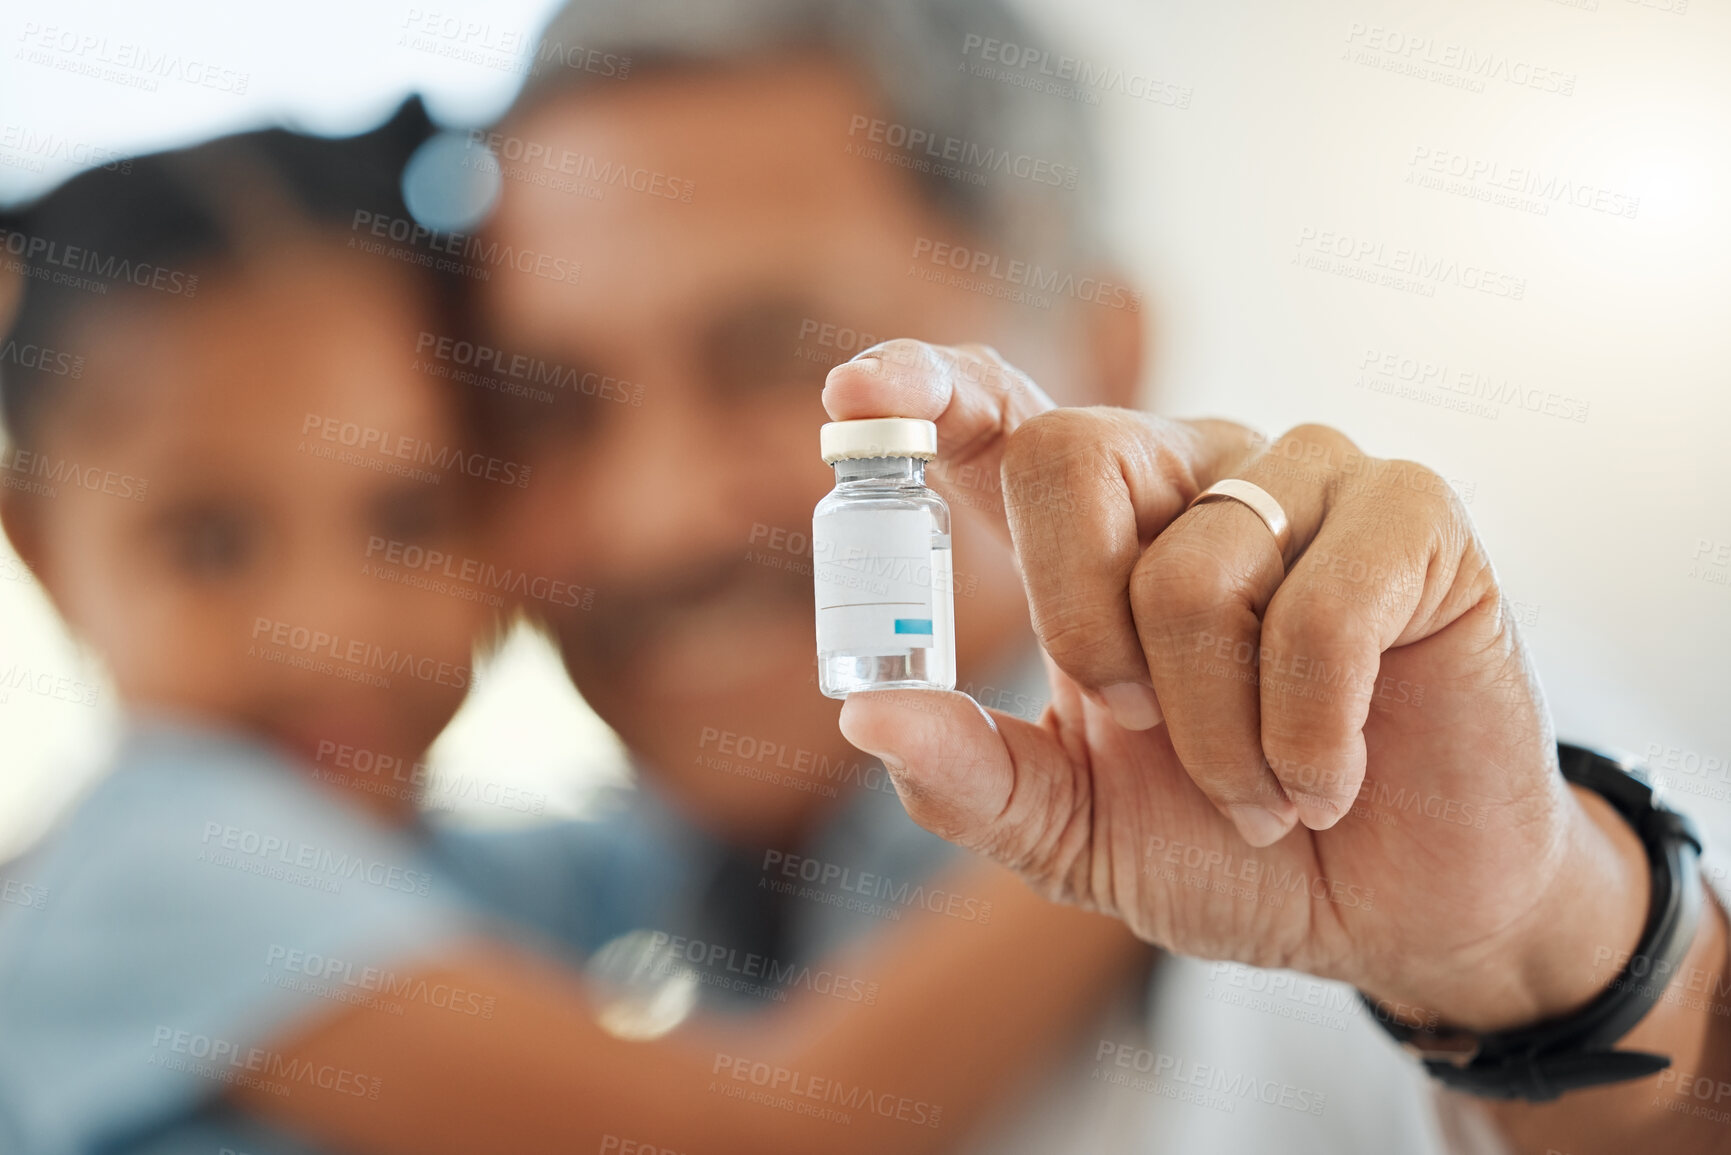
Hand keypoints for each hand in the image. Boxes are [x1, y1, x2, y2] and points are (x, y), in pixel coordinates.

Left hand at [826, 339, 1649, 1031]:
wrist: (1392, 908)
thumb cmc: (1228, 847)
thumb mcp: (1074, 829)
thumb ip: (969, 774)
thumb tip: (866, 716)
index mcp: (1096, 534)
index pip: (1000, 415)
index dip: (927, 387)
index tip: (857, 395)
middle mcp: (1190, 476)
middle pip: (1066, 457)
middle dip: (1079, 625)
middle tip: (1139, 724)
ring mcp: (1304, 480)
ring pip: (1196, 564)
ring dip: (1215, 735)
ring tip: (1262, 794)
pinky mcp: (1413, 513)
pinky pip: (1323, 605)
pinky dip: (1308, 734)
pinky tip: (1330, 780)